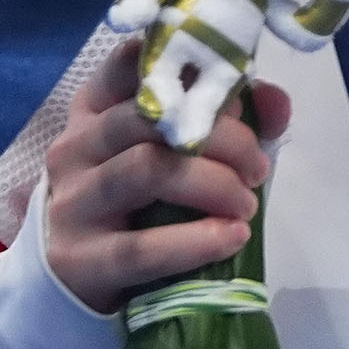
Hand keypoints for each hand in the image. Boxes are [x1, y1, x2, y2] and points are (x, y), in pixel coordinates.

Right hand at [44, 38, 291, 313]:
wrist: (75, 287)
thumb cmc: (133, 206)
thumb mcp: (168, 157)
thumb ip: (223, 119)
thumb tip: (277, 103)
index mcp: (95, 111)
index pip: (125, 64)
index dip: (178, 61)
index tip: (226, 73)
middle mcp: (75, 147)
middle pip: (150, 117)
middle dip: (220, 135)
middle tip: (256, 167)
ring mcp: (72, 203)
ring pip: (149, 170)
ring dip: (213, 183)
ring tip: (246, 206)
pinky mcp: (77, 261)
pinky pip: (141, 247)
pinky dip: (196, 240)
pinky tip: (231, 238)